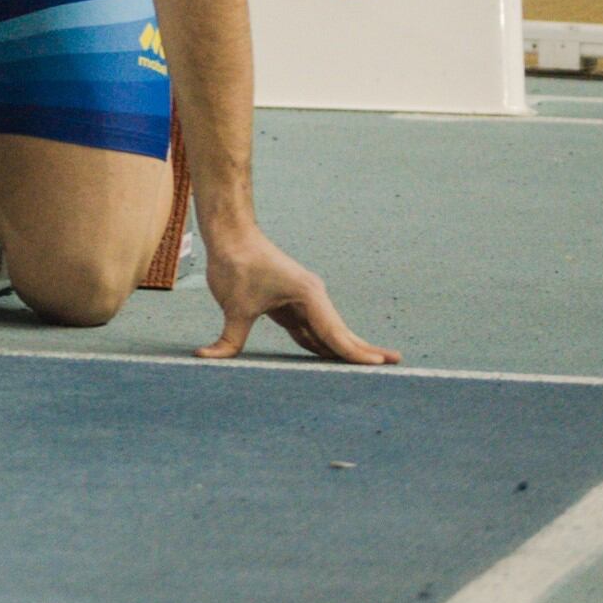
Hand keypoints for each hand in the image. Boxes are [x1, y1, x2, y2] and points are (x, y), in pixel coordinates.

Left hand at [197, 226, 395, 363]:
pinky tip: (331, 360)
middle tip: (395, 365)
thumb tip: (206, 357)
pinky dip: (321, 344)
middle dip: (365, 350)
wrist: (230, 234)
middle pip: (341, 332)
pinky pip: (310, 330)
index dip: (354, 353)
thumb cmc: (235, 264)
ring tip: (370, 368)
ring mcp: (304, 300)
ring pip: (327, 332)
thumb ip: (229, 338)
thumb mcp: (234, 306)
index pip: (335, 332)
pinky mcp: (291, 303)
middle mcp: (313, 298)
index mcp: (308, 295)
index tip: (378, 365)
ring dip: (344, 349)